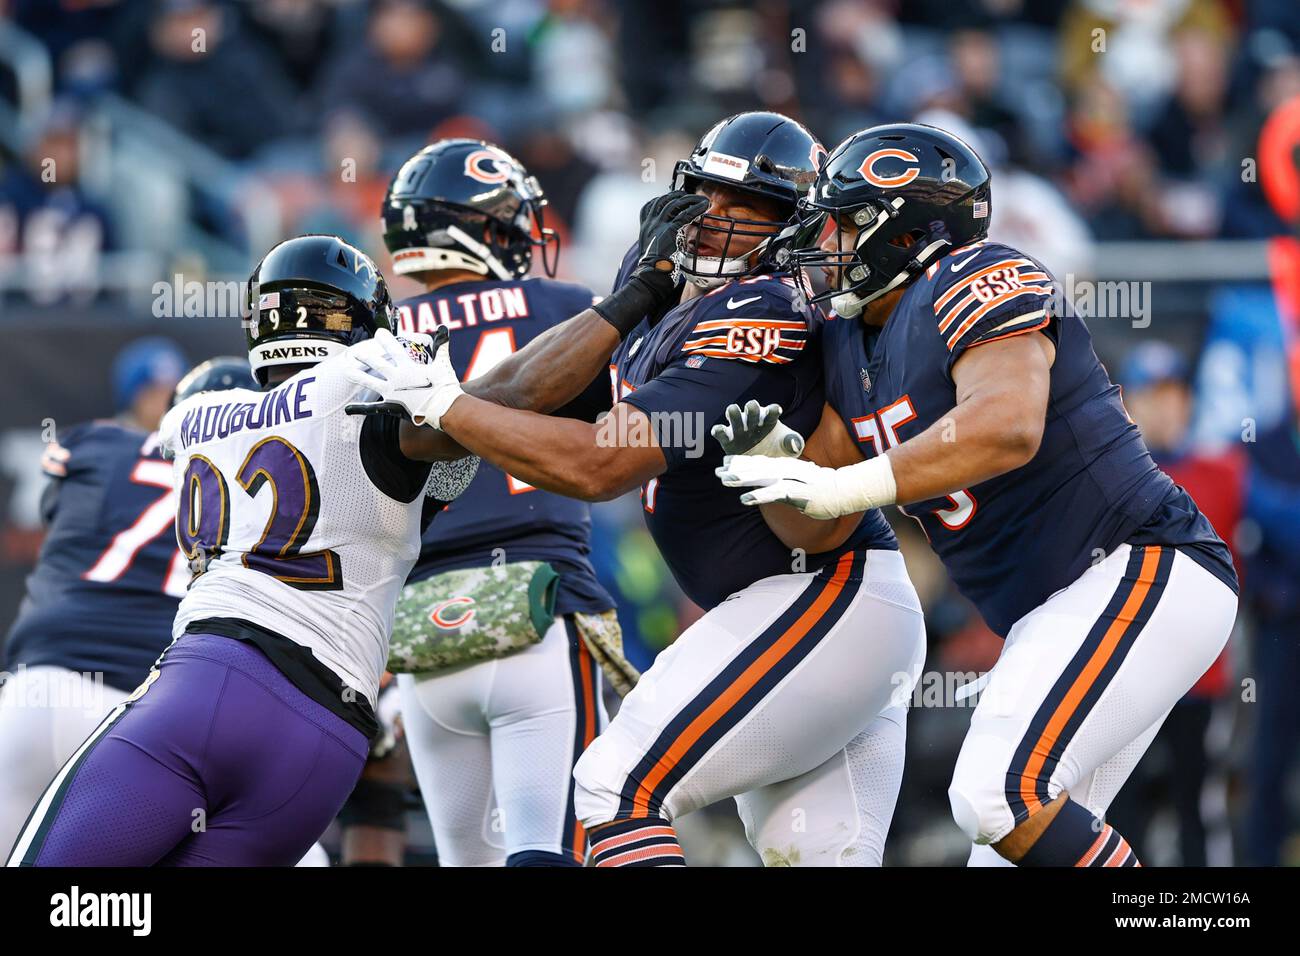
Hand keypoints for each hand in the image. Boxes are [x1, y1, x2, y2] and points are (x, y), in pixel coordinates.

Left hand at [344, 327, 462, 428]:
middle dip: (365, 357)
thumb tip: (444, 327)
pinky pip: (372, 408)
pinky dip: (359, 408)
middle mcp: (397, 377)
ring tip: (346, 370)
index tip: (378, 332)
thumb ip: (441, 345)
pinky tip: (347, 409)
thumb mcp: (443, 363)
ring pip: (369, 382)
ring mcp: (392, 392)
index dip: (385, 339)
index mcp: (408, 366)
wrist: (444, 408)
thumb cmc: (445, 386)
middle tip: (355, 352)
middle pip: (377, 364)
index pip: (393, 349)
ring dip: (357, 376)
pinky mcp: (391, 407)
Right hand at [635, 190, 708, 279]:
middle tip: (689, 196)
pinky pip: (685, 214)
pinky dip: (695, 208)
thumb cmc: (653, 266)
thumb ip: (657, 238)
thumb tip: (666, 238)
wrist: (651, 274)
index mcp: (645, 226)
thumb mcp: (650, 248)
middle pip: (663, 200)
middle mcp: (651, 223)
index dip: (663, 199)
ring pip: (675, 204)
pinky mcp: (670, 230)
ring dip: (689, 199)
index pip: (650, 205)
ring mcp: (659, 225)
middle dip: (678, 195)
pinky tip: (703, 207)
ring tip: (700, 199)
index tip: (673, 198)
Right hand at [711, 400, 804, 457]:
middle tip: (752, 409)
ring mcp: (739, 430)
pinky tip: (719, 430)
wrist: (761, 469)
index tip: (776, 411)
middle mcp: (753, 422)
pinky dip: (718, 430)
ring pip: (733, 414)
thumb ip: (794, 444)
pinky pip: (720, 432)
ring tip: (734, 413)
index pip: (771, 412)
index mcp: (769, 421)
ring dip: (733, 413)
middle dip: (752, 407)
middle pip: (751, 408)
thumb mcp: (788, 449)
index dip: (773, 410)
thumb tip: (794, 443)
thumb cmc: (775, 453)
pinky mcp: (728, 440)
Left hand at [715, 452, 896, 518]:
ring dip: (742, 479)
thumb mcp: (802, 479)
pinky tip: (744, 499)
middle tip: (718, 470)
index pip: (761, 462)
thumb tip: (774, 481)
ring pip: (762, 477)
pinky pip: (774, 494)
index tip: (725, 463)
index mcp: (787, 466)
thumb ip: (787, 479)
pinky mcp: (796, 493)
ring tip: (724, 480)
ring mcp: (792, 480)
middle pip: (757, 467)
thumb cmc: (823, 486)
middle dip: (737, 468)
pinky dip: (759, 496)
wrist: (846, 490)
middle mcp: (787, 470)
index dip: (742, 462)